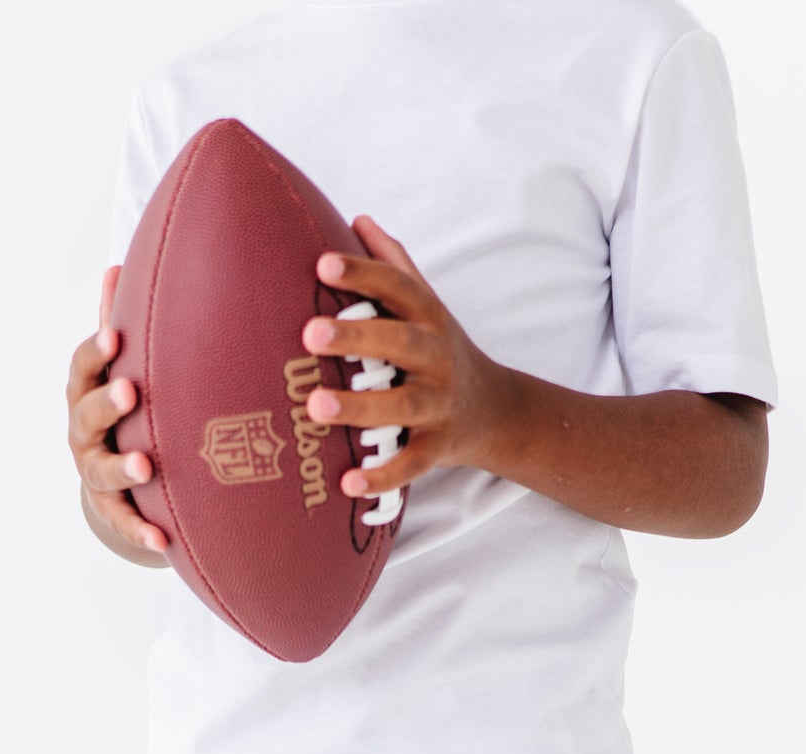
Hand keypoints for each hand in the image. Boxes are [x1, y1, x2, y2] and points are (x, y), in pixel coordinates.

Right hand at [65, 265, 169, 561]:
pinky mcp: (111, 511)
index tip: (115, 336)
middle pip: (87, 415)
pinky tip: (164, 541)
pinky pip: (125, 522)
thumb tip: (117, 264)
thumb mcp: (117, 369)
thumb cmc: (124, 409)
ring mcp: (94, 473)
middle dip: (107, 403)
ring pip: (103, 471)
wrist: (115, 479)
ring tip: (147, 467)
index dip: (96, 350)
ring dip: (123, 468)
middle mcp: (82, 432)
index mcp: (85, 391)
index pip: (83, 367)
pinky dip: (142, 531)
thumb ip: (118, 327)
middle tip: (131, 392)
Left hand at [300, 214, 510, 497]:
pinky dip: (382, 477)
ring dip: (360, 407)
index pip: (397, 287)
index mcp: (428, 317)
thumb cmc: (441, 351)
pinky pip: (411, 465)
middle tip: (309, 333)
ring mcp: (439, 405)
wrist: (496, 411)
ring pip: (402, 406)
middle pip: (400, 343)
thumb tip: (357, 218)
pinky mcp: (438, 448)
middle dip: (357, 338)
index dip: (363, 273)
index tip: (323, 264)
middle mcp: (437, 358)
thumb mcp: (427, 306)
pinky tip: (348, 483)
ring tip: (315, 406)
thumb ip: (395, 265)